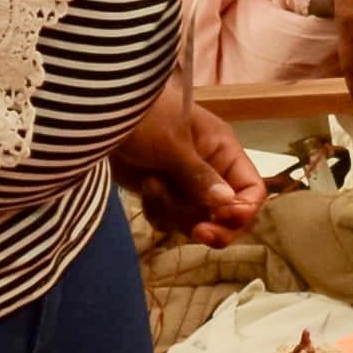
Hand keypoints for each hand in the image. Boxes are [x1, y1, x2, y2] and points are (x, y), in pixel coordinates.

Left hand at [113, 81, 264, 244]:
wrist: (100, 118)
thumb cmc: (144, 120)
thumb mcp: (173, 145)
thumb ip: (200, 177)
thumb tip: (229, 203)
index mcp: (223, 150)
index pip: (252, 189)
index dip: (243, 209)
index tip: (222, 218)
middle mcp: (212, 170)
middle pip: (228, 214)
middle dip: (211, 223)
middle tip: (198, 233)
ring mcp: (187, 185)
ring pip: (197, 220)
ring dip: (174, 211)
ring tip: (152, 185)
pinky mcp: (164, 195)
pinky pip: (171, 220)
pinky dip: (158, 212)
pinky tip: (145, 190)